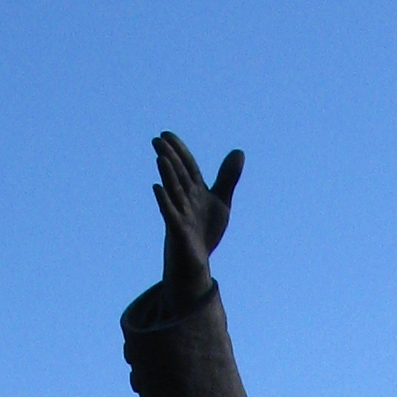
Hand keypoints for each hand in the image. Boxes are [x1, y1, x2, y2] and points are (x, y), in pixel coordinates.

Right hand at [153, 133, 242, 299]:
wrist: (197, 262)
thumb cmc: (205, 231)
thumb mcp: (221, 202)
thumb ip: (227, 178)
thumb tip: (239, 151)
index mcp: (195, 192)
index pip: (187, 166)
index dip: (179, 150)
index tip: (166, 134)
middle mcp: (186, 200)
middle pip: (179, 176)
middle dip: (170, 158)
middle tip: (157, 140)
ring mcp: (181, 216)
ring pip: (174, 193)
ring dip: (168, 175)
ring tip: (161, 158)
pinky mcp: (178, 232)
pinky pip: (170, 215)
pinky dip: (165, 202)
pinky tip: (157, 188)